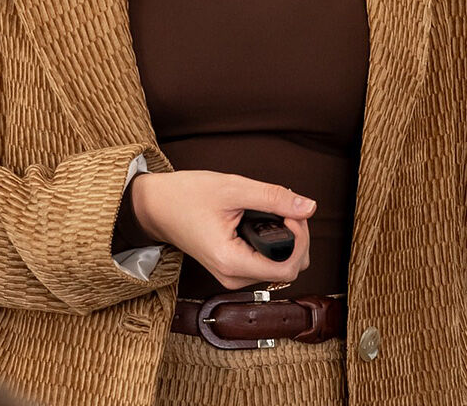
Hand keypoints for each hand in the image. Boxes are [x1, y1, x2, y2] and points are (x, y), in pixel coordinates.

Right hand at [127, 170, 314, 290]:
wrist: (157, 207)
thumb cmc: (187, 196)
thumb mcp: (233, 188)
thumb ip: (274, 198)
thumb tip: (309, 207)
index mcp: (231, 261)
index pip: (288, 267)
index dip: (300, 239)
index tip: (291, 214)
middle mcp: (232, 277)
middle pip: (289, 269)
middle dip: (297, 238)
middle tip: (286, 209)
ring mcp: (232, 276)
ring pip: (280, 267)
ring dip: (287, 240)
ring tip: (274, 213)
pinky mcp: (232, 269)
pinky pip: (266, 263)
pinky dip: (274, 243)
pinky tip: (265, 222)